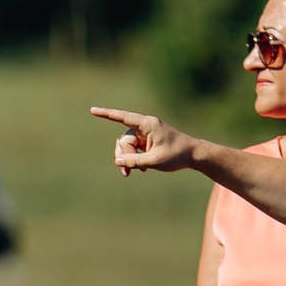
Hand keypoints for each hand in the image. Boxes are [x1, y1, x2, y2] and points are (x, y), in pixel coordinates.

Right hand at [89, 107, 204, 176]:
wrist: (193, 155)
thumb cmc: (176, 155)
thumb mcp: (154, 161)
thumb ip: (134, 161)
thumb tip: (118, 160)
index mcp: (148, 125)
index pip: (123, 117)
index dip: (106, 114)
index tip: (92, 111)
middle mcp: (145, 126)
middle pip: (124, 139)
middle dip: (123, 156)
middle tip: (127, 174)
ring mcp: (146, 134)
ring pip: (127, 145)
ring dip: (128, 159)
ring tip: (136, 172)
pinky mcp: (147, 141)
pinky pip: (133, 149)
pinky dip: (134, 159)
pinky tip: (143, 169)